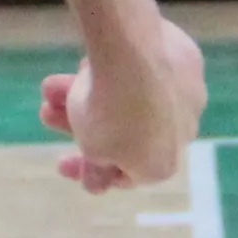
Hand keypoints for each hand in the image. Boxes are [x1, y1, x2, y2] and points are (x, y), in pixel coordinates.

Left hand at [42, 7, 206, 193]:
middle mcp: (184, 133)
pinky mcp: (186, 60)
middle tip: (48, 113)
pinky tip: (87, 63)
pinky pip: (145, 71)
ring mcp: (189, 94)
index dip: (89, 168)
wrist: (134, 53)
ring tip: (51, 86)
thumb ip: (96, 170)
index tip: (62, 161)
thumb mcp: (94, 150)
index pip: (123, 175)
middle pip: (124, 132)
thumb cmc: (110, 114)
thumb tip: (97, 184)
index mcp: (163, 165)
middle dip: (80, 125)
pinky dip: (116, 71)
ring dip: (86, 95)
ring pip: (131, 98)